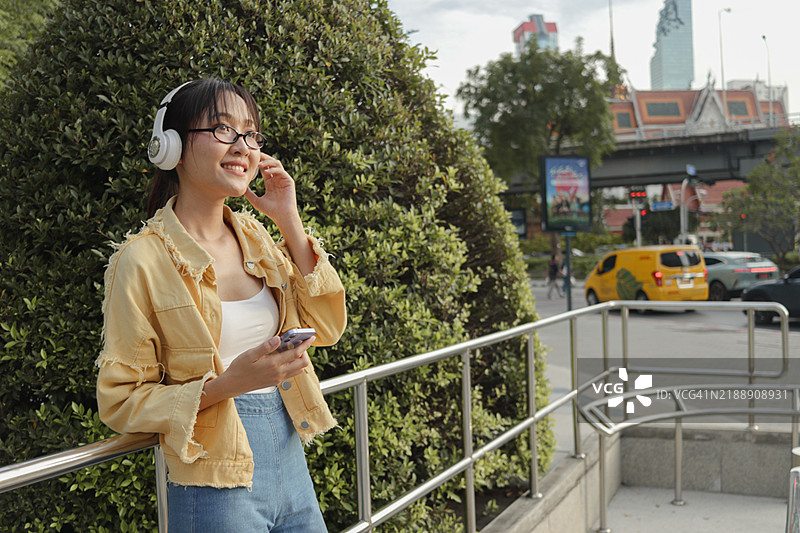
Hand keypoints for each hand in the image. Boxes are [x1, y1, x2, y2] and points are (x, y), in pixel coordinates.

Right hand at [200, 334, 314, 408]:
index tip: (311, 338)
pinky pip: (291, 373)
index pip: (296, 354)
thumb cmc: (240, 368)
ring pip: (298, 370)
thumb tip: (278, 338)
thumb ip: (266, 347)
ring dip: (300, 359)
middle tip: (300, 343)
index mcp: (274, 365)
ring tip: (293, 349)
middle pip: (303, 364)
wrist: (233, 385)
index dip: (305, 345)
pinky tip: (285, 357)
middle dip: (305, 352)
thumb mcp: (250, 354)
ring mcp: (278, 379)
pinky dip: (294, 365)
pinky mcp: (276, 381)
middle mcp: (279, 373)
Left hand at [244, 154, 299, 227]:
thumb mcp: (256, 201)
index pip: (264, 167)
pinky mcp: (289, 181)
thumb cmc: (271, 211)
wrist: (282, 217)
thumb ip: (249, 193)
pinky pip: (281, 171)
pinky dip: (274, 169)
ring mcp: (283, 179)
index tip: (249, 158)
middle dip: (263, 157)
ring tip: (259, 164)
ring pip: (276, 163)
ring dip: (268, 162)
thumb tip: (239, 188)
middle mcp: (277, 179)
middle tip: (254, 155)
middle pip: (270, 162)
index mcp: (270, 182)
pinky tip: (266, 172)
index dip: (258, 161)